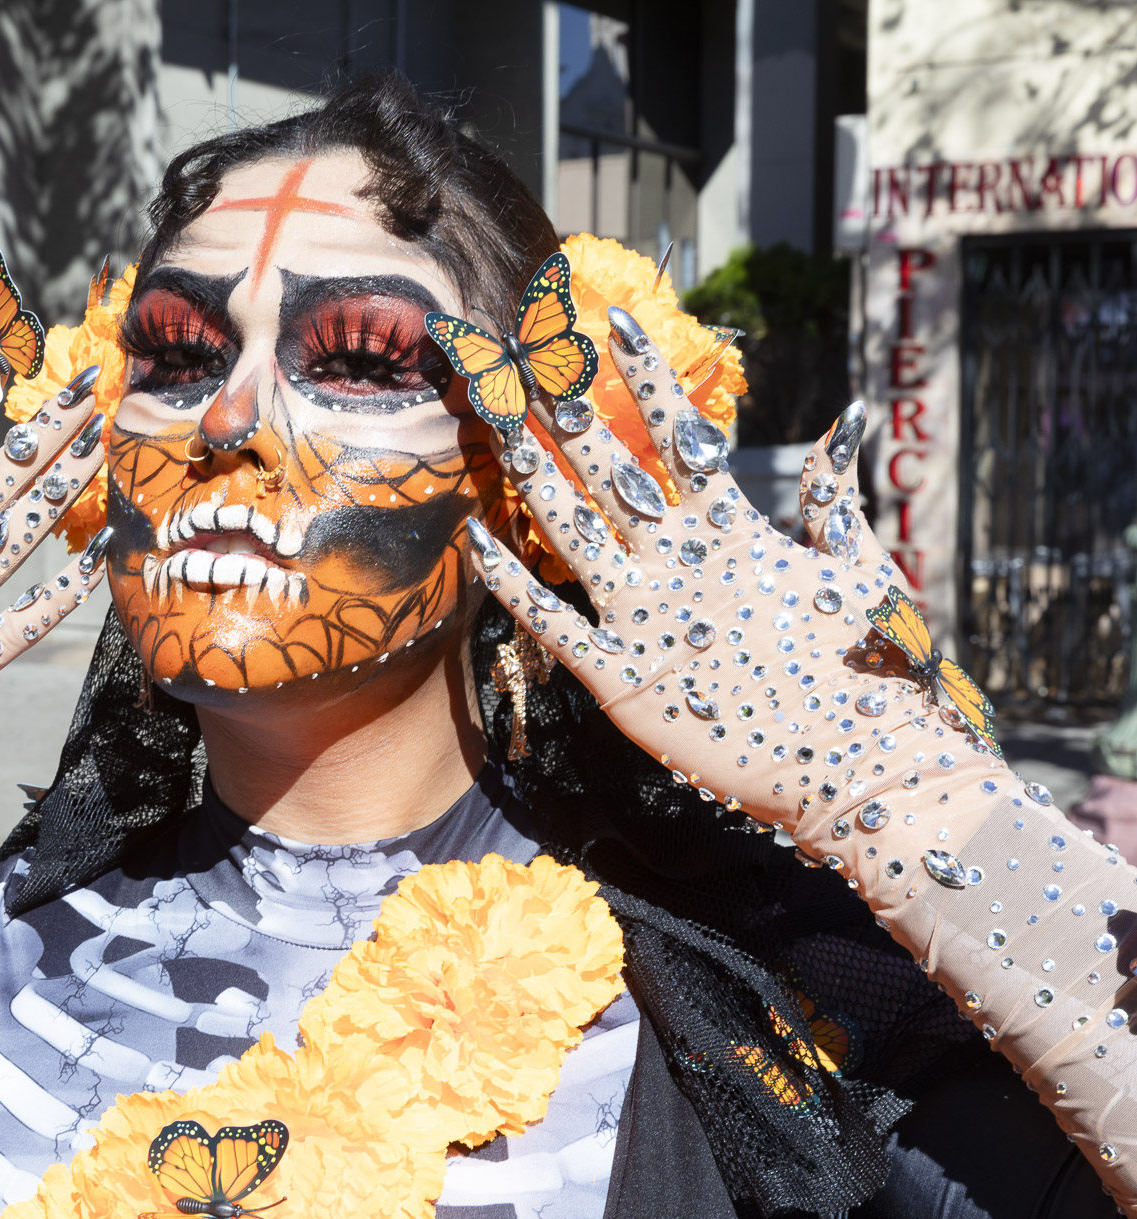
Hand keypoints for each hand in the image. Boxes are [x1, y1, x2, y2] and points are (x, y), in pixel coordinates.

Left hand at [467, 309, 996, 836]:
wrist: (861, 770)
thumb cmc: (867, 671)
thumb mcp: (859, 571)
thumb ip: (838, 497)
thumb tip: (846, 419)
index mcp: (740, 534)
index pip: (683, 437)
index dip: (646, 379)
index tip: (610, 325)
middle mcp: (682, 565)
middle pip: (608, 471)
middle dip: (562, 412)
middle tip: (518, 359)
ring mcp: (646, 619)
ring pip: (569, 529)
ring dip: (528, 472)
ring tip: (491, 418)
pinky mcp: (618, 679)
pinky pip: (548, 620)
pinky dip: (508, 579)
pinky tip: (473, 535)